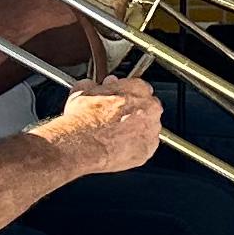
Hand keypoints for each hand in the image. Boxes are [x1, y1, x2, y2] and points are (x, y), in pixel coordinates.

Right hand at [45, 77, 162, 173]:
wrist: (82, 146)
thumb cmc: (83, 120)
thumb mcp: (82, 93)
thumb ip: (94, 86)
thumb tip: (93, 85)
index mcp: (137, 89)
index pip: (140, 88)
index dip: (127, 95)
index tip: (119, 100)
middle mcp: (149, 108)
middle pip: (148, 107)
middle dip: (135, 112)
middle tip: (117, 119)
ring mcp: (151, 129)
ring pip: (148, 127)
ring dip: (137, 129)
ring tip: (116, 135)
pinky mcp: (149, 149)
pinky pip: (146, 146)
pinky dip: (136, 146)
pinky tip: (120, 147)